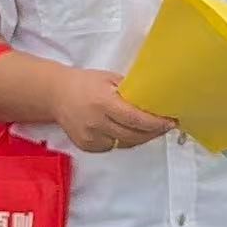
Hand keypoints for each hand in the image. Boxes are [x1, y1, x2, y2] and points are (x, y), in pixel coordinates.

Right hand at [52, 67, 175, 152]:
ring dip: (141, 138)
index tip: (170, 122)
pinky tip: (128, 132)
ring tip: (152, 130)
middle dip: (153, 132)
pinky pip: (112, 147)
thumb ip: (130, 90)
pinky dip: (123, 141)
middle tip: (166, 126)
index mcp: (103, 102)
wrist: (56, 94)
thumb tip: (155, 99)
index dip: (155, 123)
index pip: (135, 119)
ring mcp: (90, 137)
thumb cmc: (86, 83)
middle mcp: (96, 122)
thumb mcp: (109, 79)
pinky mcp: (86, 146)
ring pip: (125, 144)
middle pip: (133, 135)